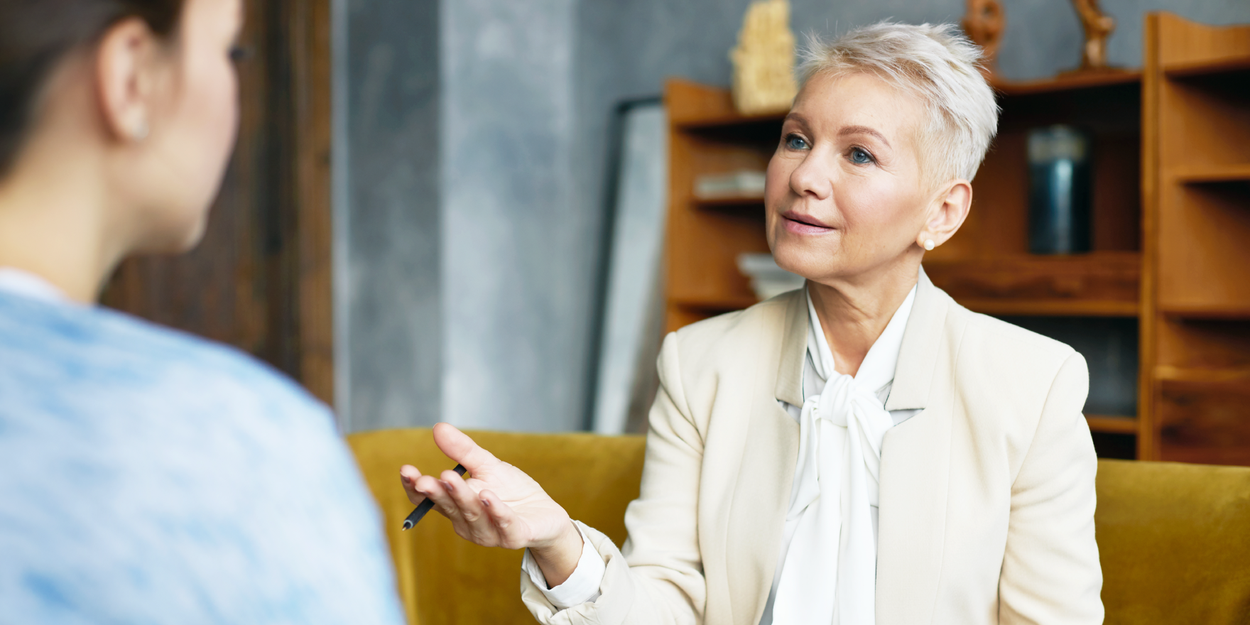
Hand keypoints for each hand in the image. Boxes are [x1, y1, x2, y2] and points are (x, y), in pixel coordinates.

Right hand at [399, 423, 583, 584]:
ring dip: (462, 498)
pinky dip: (496, 510)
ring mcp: (489, 532)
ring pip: (473, 515)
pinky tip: (489, 495)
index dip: (415, 488)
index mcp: (456, 506)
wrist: (546, 515)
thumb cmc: (512, 491)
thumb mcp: (487, 465)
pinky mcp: (514, 536)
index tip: (406, 470)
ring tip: (453, 478)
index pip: (428, 500)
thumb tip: (437, 427)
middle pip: (449, 507)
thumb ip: (463, 450)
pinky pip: (504, 524)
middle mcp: (467, 523)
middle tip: (424, 480)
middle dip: (436, 493)